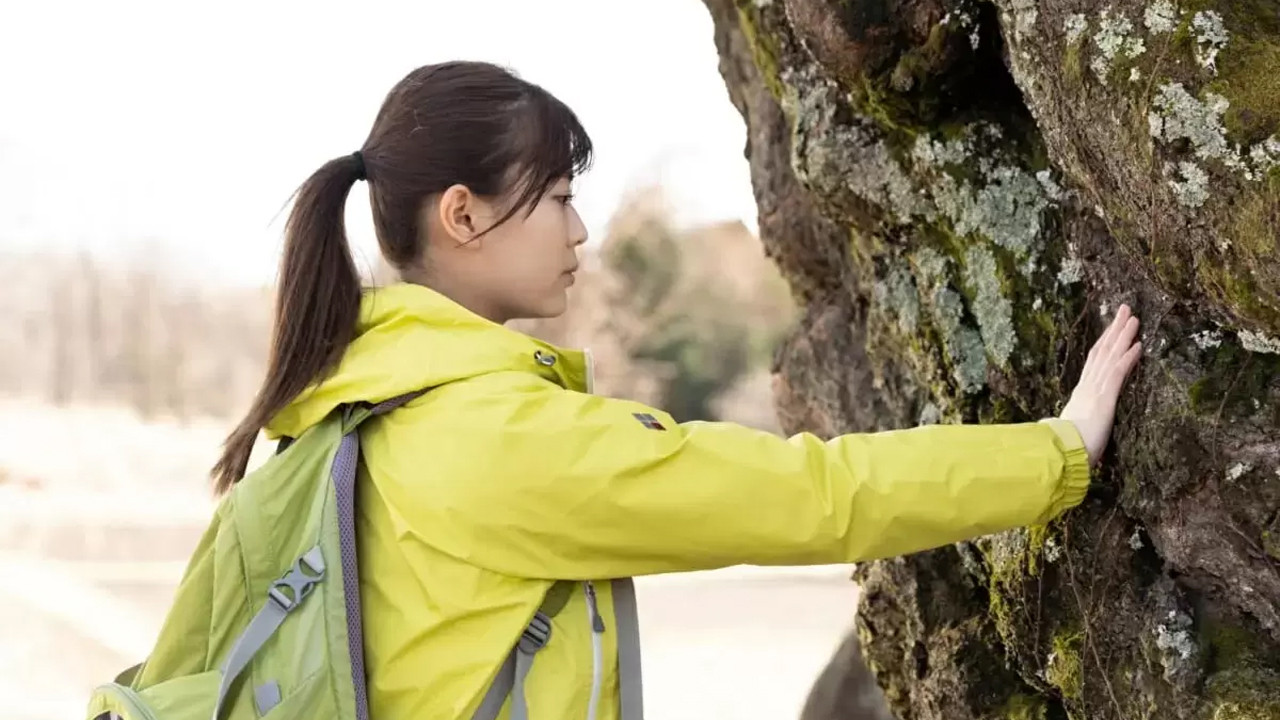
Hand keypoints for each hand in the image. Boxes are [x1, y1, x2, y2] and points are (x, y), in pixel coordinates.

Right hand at [1059, 304, 1142, 465]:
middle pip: (1102, 351)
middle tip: (1124, 309)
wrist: (1061, 453)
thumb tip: (1075, 426)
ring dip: (1123, 336)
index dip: (1103, 343)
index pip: (1095, 362)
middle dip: (1114, 329)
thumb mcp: (1075, 430)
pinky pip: (1118, 372)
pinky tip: (1139, 344)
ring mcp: (1096, 390)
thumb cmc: (1068, 447)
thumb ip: (1078, 423)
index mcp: (1082, 393)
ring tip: (1134, 318)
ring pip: (1110, 356)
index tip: (1111, 328)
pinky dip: (1128, 357)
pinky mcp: (1105, 398)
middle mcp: (1088, 386)